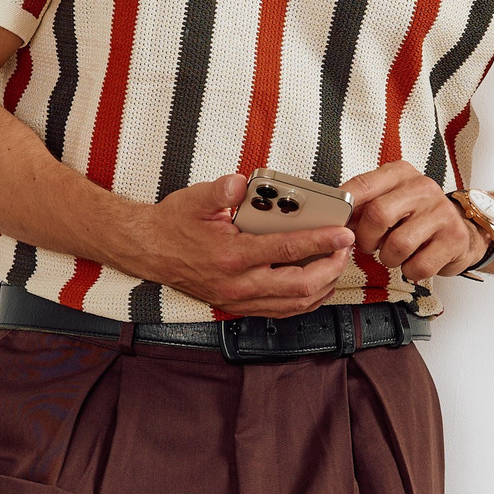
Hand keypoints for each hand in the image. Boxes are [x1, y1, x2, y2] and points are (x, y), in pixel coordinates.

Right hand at [136, 175, 357, 318]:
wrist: (150, 251)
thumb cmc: (175, 223)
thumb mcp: (195, 198)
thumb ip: (221, 190)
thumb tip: (241, 183)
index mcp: (232, 256)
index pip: (287, 251)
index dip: (321, 242)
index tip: (343, 234)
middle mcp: (239, 284)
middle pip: (300, 286)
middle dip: (330, 268)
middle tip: (343, 249)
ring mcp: (240, 300)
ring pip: (295, 304)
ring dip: (322, 287)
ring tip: (335, 264)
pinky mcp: (240, 307)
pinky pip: (283, 311)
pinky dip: (306, 299)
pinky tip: (316, 284)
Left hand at [340, 160, 483, 281]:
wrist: (461, 230)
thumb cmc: (417, 218)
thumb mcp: (391, 201)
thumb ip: (363, 206)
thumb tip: (334, 219)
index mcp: (402, 174)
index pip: (364, 184)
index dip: (344, 206)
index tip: (336, 221)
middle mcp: (423, 188)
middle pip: (378, 214)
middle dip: (367, 239)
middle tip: (370, 245)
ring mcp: (441, 213)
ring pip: (398, 245)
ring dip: (389, 258)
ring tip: (395, 253)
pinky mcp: (454, 239)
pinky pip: (418, 266)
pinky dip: (410, 270)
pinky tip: (415, 260)